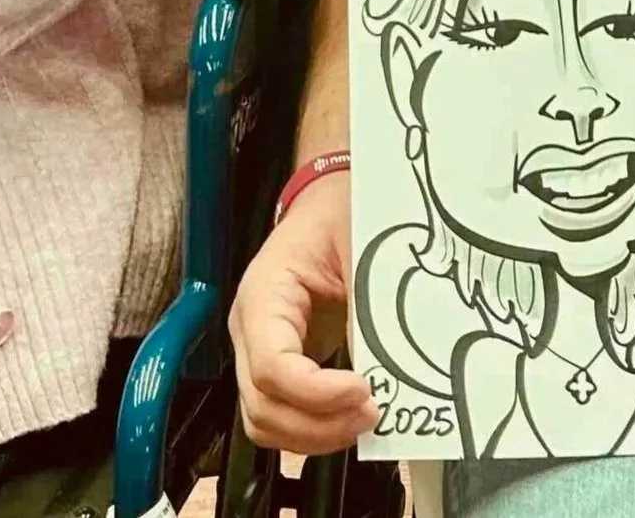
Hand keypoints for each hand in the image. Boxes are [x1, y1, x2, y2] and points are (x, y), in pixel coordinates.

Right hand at [228, 170, 378, 454]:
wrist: (327, 198)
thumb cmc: (338, 210)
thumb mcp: (358, 243)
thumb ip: (366, 304)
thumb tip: (384, 368)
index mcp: (263, 292)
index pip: (272, 366)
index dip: (316, 393)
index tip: (365, 391)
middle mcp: (250, 328)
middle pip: (262, 405)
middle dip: (318, 424)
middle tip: (373, 413)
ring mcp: (259, 349)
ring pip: (266, 421)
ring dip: (315, 436)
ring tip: (365, 420)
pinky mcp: (279, 362)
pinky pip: (282, 415)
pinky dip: (313, 430)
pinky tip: (350, 417)